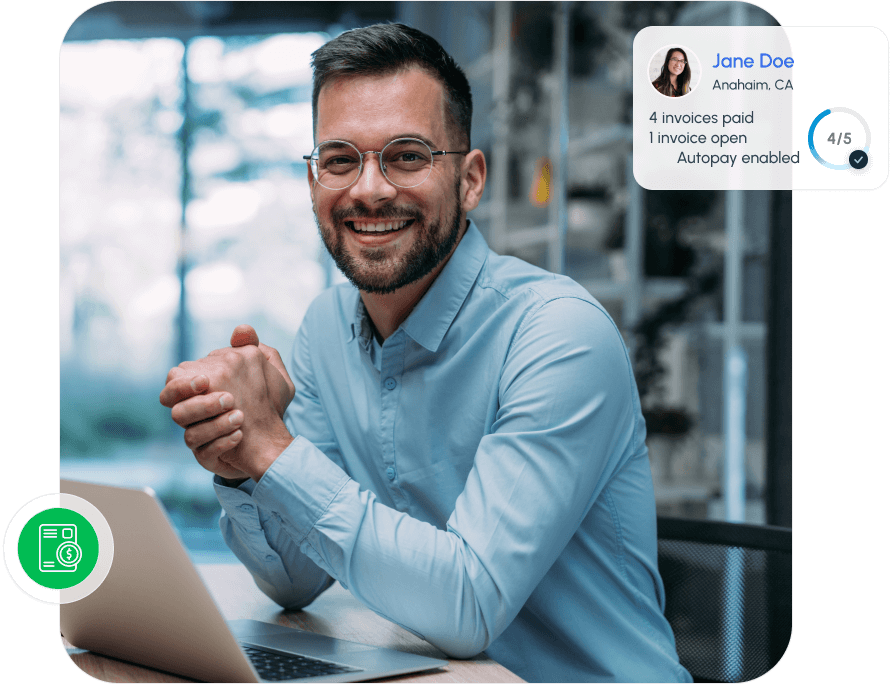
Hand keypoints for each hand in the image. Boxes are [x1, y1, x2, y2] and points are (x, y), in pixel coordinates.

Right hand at [160, 325, 295, 480]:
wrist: (273, 438)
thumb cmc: (266, 401)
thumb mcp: (267, 373)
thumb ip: (253, 349)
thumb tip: (241, 330)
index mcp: (201, 391)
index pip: (175, 381)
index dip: (184, 382)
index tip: (207, 379)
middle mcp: (194, 415)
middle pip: (174, 409)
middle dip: (198, 403)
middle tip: (228, 398)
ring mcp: (199, 439)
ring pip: (188, 435)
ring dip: (213, 424)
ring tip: (240, 416)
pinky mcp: (209, 459)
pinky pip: (205, 454)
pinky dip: (222, 443)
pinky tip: (240, 434)